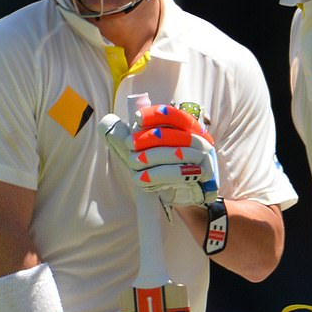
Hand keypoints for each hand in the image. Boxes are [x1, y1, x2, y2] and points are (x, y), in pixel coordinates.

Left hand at [100, 103, 218, 205]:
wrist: (185, 196)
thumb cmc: (164, 169)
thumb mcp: (147, 151)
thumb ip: (131, 137)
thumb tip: (107, 121)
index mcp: (189, 128)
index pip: (174, 116)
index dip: (155, 115)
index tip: (136, 118)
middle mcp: (200, 140)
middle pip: (173, 134)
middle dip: (147, 138)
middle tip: (129, 144)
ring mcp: (204, 159)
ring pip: (175, 154)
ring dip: (150, 157)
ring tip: (133, 162)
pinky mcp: (203, 177)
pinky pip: (178, 174)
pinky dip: (156, 175)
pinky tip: (140, 178)